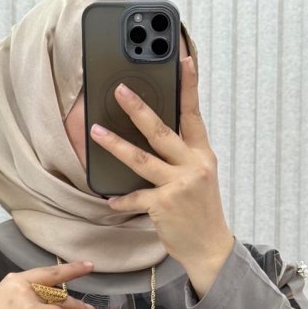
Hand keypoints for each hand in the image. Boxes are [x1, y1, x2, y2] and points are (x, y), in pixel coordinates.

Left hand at [88, 56, 234, 277]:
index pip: (194, 114)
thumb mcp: (200, 179)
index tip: (183, 61)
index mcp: (203, 156)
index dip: (188, 87)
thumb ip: (183, 159)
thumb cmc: (200, 213)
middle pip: (162, 130)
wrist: (210, 247)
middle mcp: (193, 166)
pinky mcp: (163, 204)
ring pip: (141, 159)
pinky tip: (111, 199)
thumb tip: (155, 141)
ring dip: (115, 145)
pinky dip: (121, 199)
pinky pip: (134, 197)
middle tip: (120, 91)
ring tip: (96, 132)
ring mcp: (178, 184)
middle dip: (138, 109)